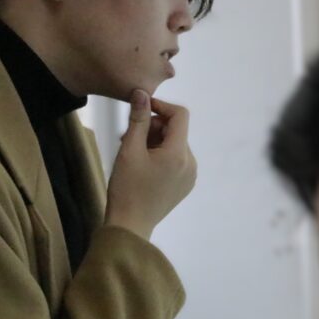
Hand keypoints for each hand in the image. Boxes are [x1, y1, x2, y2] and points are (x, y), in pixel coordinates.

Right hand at [104, 89, 196, 240]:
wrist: (130, 225)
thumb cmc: (127, 187)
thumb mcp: (129, 149)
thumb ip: (138, 119)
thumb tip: (142, 93)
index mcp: (179, 153)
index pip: (180, 115)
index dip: (160, 106)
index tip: (139, 109)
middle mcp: (191, 163)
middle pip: (175, 130)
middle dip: (153, 127)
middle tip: (128, 137)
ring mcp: (190, 176)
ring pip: (174, 144)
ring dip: (154, 141)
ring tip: (132, 153)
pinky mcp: (184, 185)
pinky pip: (175, 159)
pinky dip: (160, 155)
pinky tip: (142, 166)